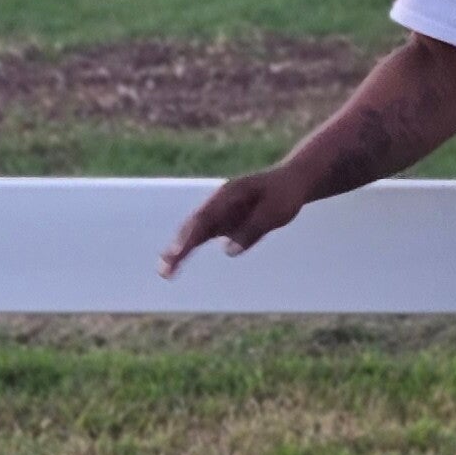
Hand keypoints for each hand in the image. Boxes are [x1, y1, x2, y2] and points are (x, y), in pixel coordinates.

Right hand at [159, 168, 299, 279]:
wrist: (291, 182)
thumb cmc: (285, 196)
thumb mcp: (275, 212)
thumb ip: (252, 230)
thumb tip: (227, 250)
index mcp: (229, 194)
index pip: (205, 218)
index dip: (191, 237)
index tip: (179, 252)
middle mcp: (218, 201)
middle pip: (194, 225)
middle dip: (177, 247)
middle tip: (164, 270)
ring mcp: (219, 211)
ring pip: (194, 231)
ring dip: (178, 250)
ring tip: (164, 272)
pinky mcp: (223, 220)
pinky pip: (202, 235)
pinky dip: (188, 247)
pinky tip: (174, 263)